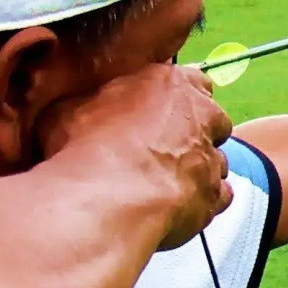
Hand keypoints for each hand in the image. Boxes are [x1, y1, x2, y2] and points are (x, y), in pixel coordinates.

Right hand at [38, 64, 233, 248]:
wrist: (108, 197)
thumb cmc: (85, 146)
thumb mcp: (68, 109)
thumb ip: (88, 103)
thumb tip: (74, 108)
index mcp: (170, 83)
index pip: (191, 80)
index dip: (177, 97)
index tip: (160, 110)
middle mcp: (201, 116)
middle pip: (212, 118)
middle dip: (194, 131)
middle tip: (162, 148)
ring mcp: (211, 157)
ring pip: (215, 159)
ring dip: (196, 168)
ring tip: (163, 183)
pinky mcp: (214, 196)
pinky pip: (219, 196)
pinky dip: (203, 200)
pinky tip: (178, 207)